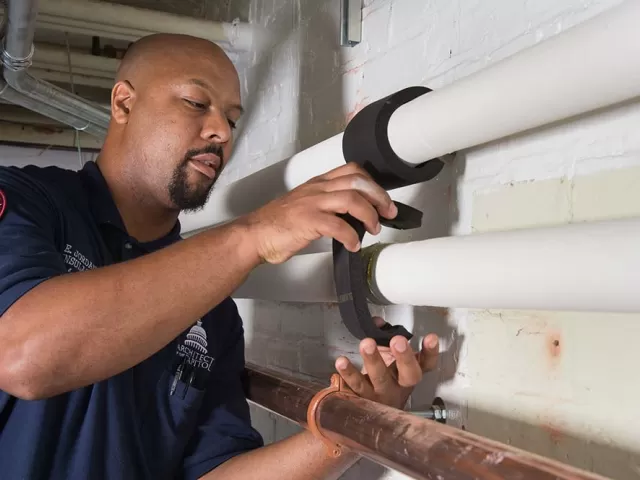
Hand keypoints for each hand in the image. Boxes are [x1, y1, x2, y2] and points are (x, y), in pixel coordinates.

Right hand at [241, 163, 397, 263]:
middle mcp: (317, 189)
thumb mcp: (306, 205)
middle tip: (389, 213)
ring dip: (369, 215)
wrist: (254, 234)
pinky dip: (351, 236)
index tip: (382, 199)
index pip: (352, 170)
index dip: (373, 183)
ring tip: (374, 229)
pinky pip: (338, 226)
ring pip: (352, 200)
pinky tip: (353, 245)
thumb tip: (355, 215)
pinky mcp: (307, 221)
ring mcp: (312, 204)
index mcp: (317, 183)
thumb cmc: (278, 224)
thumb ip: (329, 204)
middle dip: (379, 197)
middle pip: (357, 182)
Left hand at [334, 318, 438, 409]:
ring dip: (372, 361)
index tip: (431, 338)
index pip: (425, 364)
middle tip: (397, 341)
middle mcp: (398, 386)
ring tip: (366, 344)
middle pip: (408, 375)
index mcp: (408, 374)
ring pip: (379, 380)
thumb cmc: (384, 379)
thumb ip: (384, 335)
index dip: (430, 353)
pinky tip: (341, 363)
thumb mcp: (388, 357)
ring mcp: (380, 395)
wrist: (373, 412)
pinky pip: (353, 388)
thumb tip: (376, 322)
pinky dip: (347, 375)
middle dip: (403, 357)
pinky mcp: (361, 400)